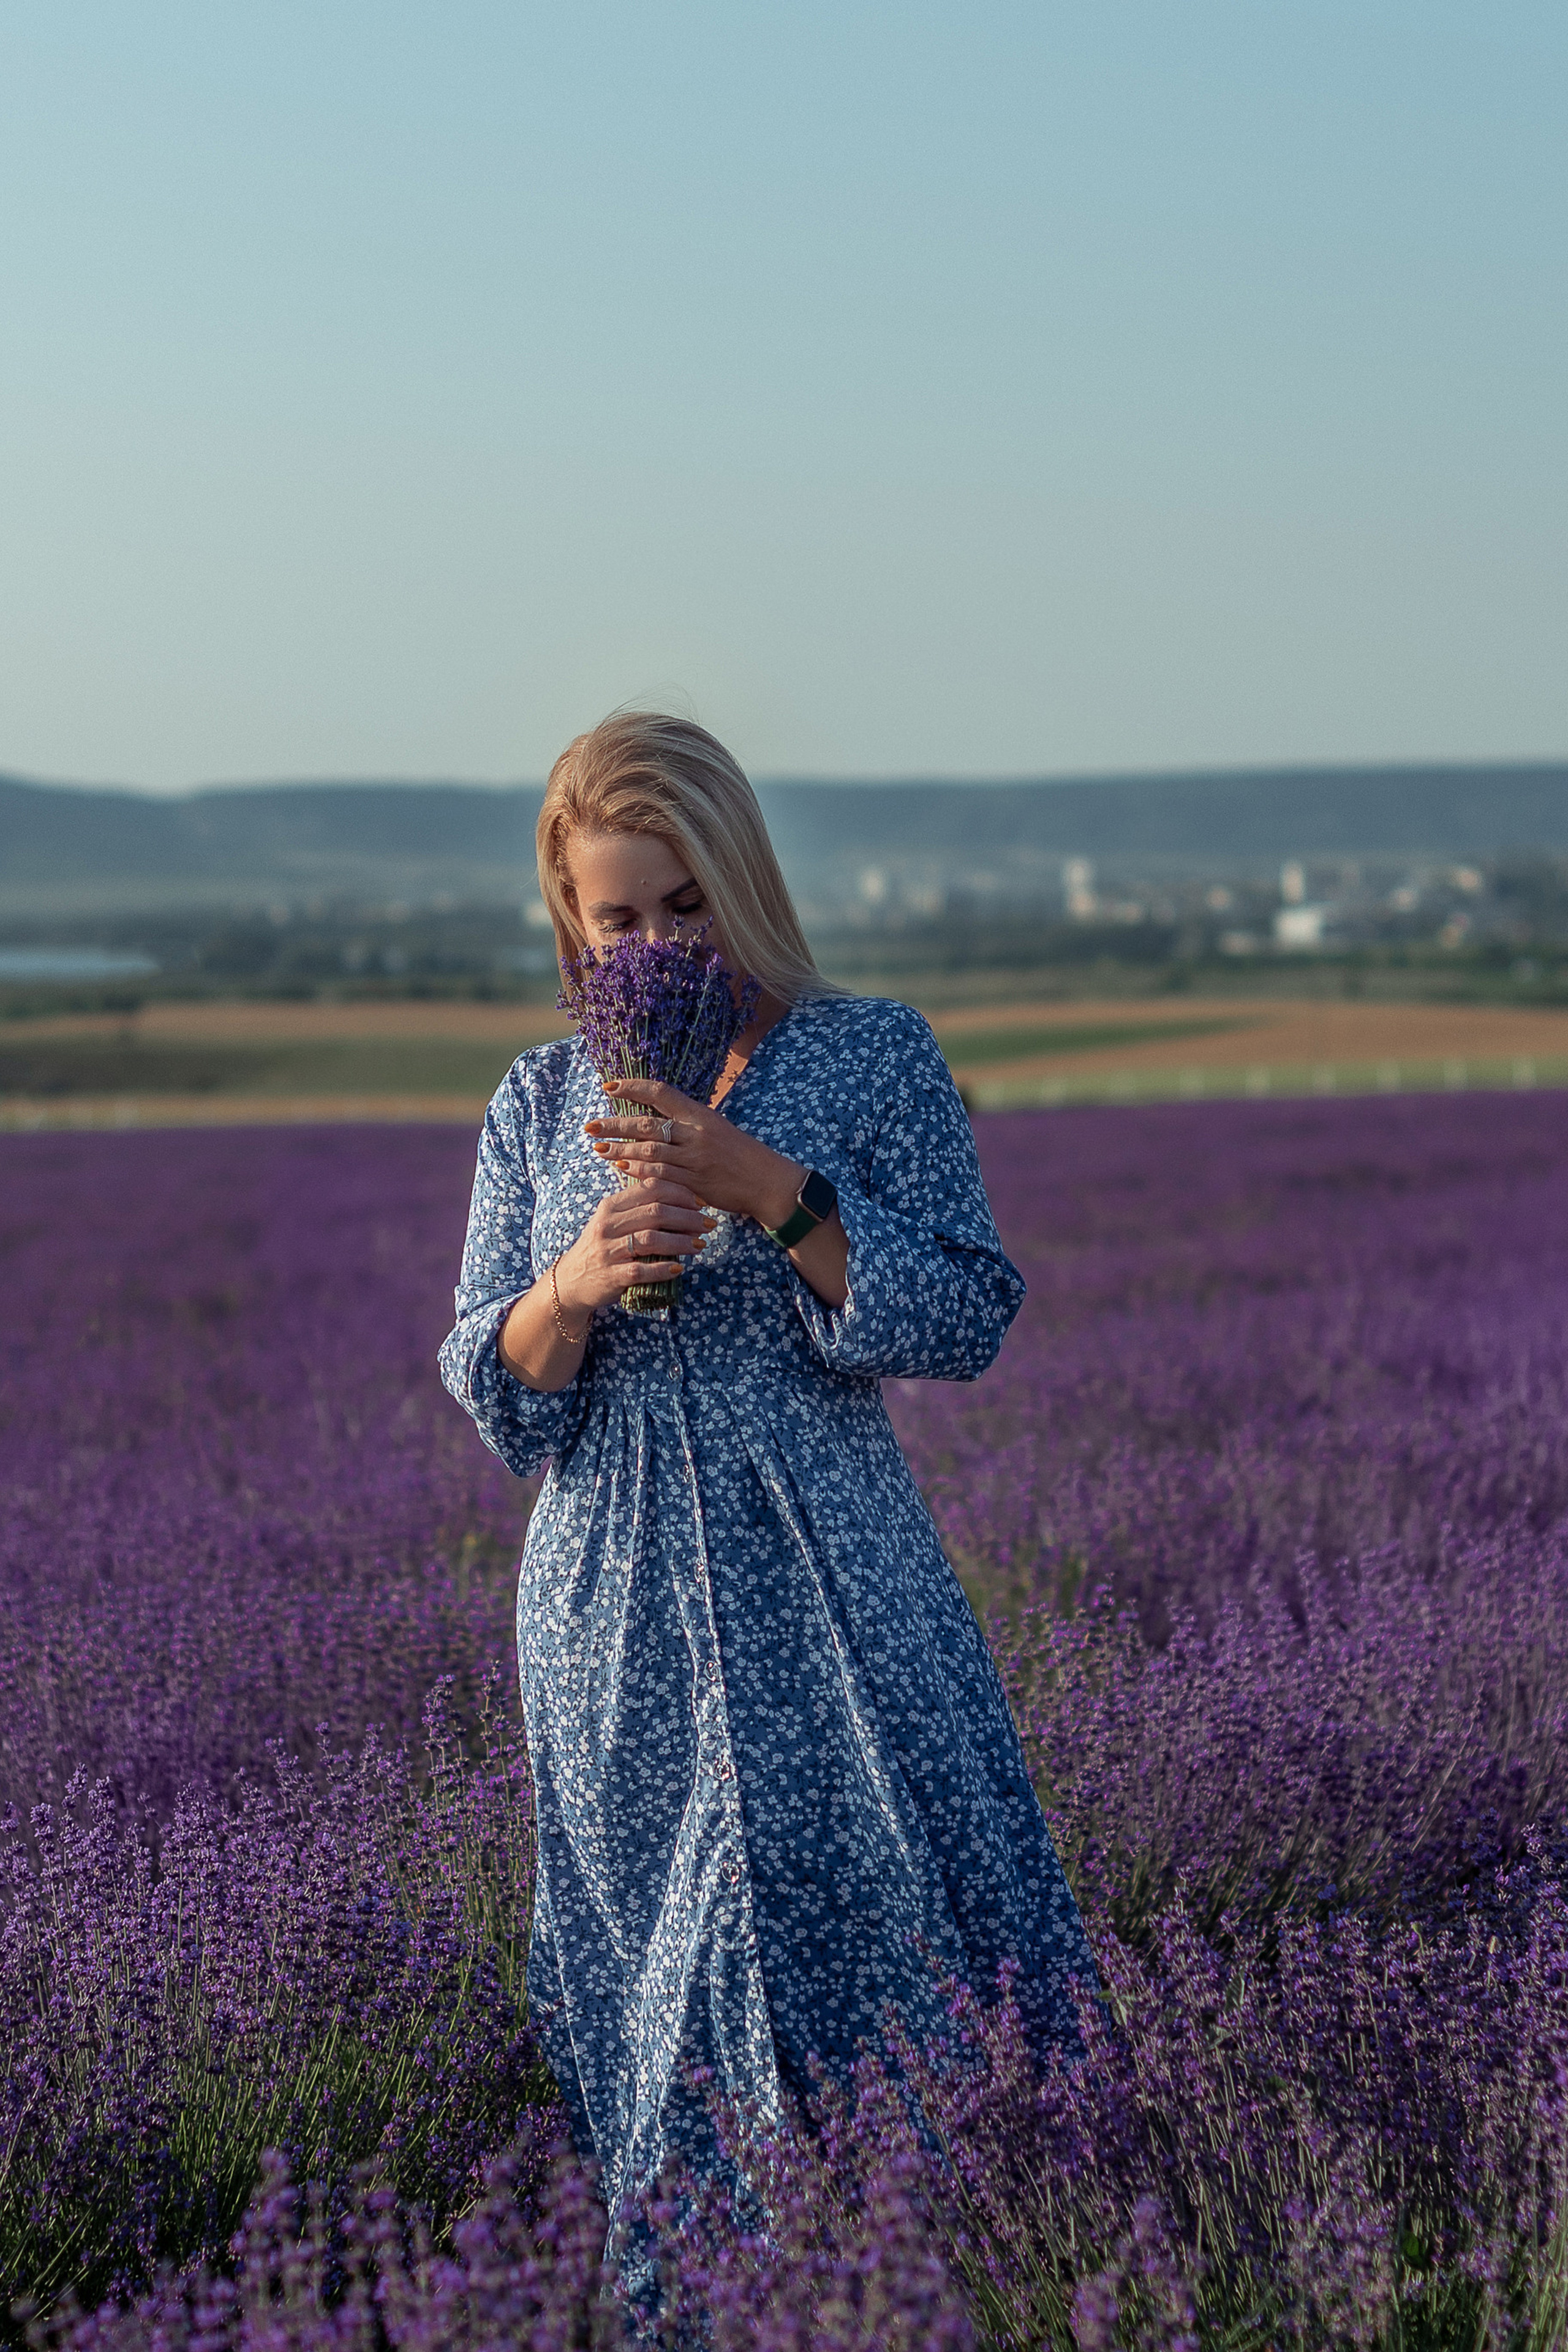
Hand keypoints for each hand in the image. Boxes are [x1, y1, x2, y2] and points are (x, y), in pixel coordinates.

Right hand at [554, 1177, 716, 1316]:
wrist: (572, 1280)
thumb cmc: (602, 1247)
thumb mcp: (613, 1221)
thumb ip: (639, 1207)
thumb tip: (683, 1200)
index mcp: (611, 1206)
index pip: (650, 1188)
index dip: (680, 1193)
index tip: (701, 1202)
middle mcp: (607, 1225)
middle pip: (655, 1212)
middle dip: (687, 1217)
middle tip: (708, 1224)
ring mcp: (608, 1251)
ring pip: (651, 1240)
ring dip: (681, 1241)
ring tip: (700, 1244)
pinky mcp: (611, 1276)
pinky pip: (642, 1270)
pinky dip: (663, 1268)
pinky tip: (680, 1268)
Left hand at [584, 1080, 805, 1229]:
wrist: (766, 1181)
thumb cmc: (740, 1153)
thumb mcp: (715, 1127)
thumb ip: (686, 1121)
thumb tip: (654, 1114)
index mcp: (699, 1115)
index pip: (660, 1093)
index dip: (632, 1087)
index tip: (609, 1087)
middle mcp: (695, 1134)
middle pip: (647, 1124)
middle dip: (615, 1124)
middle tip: (591, 1125)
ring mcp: (694, 1159)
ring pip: (649, 1151)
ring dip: (620, 1149)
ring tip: (599, 1147)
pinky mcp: (694, 1183)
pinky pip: (660, 1175)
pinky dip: (638, 1170)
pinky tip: (621, 1166)